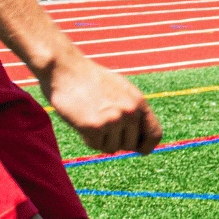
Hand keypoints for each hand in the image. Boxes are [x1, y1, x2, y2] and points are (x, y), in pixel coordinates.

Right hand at [40, 53, 162, 153]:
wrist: (64, 68)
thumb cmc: (90, 80)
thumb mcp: (121, 91)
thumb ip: (133, 112)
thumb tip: (143, 140)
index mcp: (138, 102)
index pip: (155, 134)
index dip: (146, 145)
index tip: (138, 149)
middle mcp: (130, 112)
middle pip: (130, 145)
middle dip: (117, 141)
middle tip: (102, 124)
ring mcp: (113, 120)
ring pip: (112, 148)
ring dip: (101, 139)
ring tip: (91, 117)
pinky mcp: (95, 127)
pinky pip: (96, 146)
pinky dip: (87, 138)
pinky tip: (81, 120)